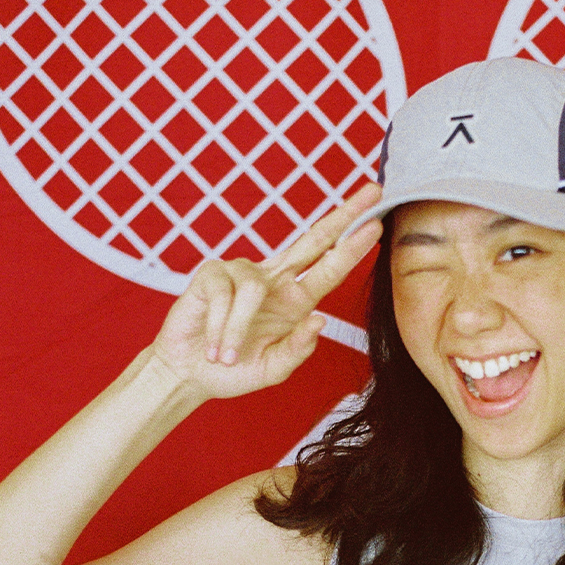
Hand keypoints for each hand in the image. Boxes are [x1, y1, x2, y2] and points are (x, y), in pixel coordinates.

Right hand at [149, 184, 382, 398]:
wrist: (189, 374)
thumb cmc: (233, 370)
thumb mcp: (274, 369)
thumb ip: (298, 349)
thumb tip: (319, 320)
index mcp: (295, 301)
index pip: (329, 267)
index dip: (351, 247)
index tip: (376, 225)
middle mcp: (274, 280)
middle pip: (313, 240)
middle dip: (343, 215)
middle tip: (373, 190)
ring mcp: (243, 272)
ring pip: (254, 291)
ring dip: (237, 331)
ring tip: (226, 356)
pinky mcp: (213, 273)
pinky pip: (225, 294)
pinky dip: (220, 326)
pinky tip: (213, 343)